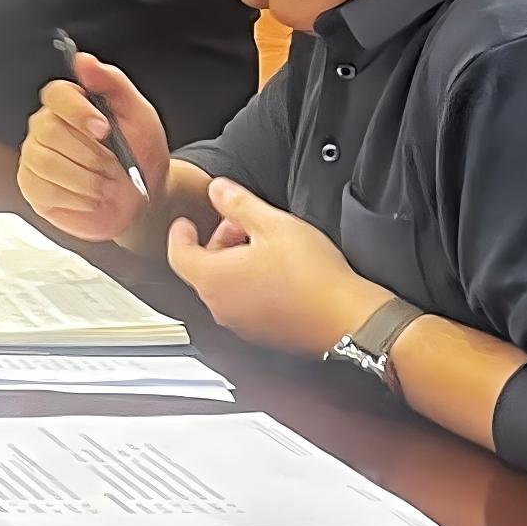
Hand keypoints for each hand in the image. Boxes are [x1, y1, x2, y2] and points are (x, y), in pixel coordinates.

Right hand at [17, 47, 171, 242]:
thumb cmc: (141, 155)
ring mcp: (35, 157)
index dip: (78, 111)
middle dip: (91, 154)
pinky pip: (45, 190)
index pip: (56, 94)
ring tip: (106, 184)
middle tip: (115, 165)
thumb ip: (112, 83)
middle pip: (50, 132)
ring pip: (48, 163)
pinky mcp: (32, 187)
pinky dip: (77, 198)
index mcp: (70, 105)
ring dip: (87, 179)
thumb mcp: (139, 115)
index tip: (104, 129)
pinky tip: (91, 197)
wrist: (143, 200)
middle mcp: (45, 127)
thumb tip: (84, 60)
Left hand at [167, 179, 389, 355]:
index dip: (180, 233)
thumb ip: (238, 203)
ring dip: (235, 263)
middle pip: (202, 268)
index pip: (178, 253)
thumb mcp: (273, 224)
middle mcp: (219, 305)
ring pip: (223, 287)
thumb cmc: (313, 276)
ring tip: (266, 247)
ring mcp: (239, 323)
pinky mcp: (261, 334)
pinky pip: (243, 304)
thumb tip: (218, 190)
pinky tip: (277, 273)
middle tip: (243, 226)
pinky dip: (249, 285)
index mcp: (213, 278)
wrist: (348, 318)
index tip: (186, 223)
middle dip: (218, 242)